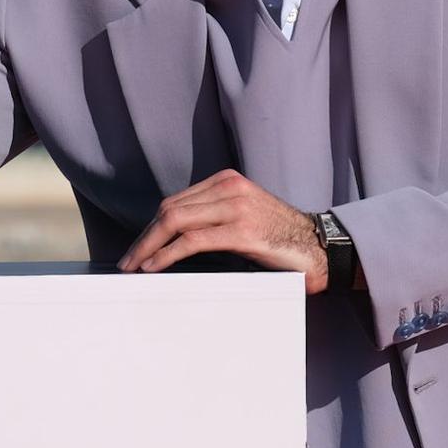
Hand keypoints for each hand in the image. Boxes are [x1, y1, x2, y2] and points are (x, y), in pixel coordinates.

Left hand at [117, 170, 328, 292]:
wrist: (319, 248)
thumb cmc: (280, 238)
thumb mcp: (242, 216)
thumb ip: (212, 218)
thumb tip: (172, 240)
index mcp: (226, 181)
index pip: (176, 202)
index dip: (151, 226)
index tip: (137, 247)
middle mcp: (229, 188)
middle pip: (170, 210)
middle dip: (144, 237)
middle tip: (127, 261)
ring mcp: (235, 207)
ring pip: (176, 222)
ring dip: (148, 247)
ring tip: (134, 267)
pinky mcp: (241, 230)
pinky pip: (192, 241)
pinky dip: (168, 254)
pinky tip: (154, 266)